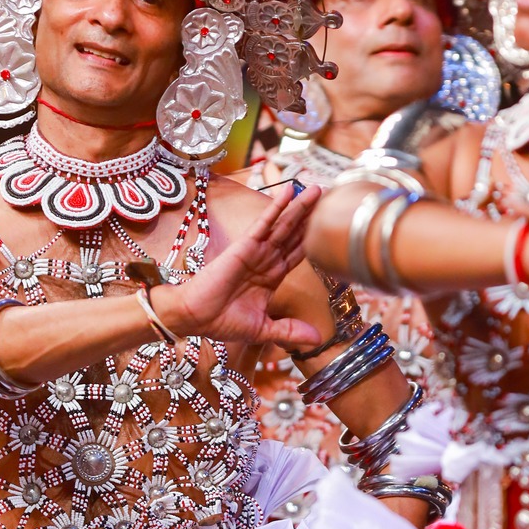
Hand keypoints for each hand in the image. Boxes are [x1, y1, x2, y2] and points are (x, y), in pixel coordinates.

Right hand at [162, 183, 325, 350]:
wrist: (195, 318)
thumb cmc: (222, 322)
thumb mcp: (264, 328)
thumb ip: (290, 331)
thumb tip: (317, 339)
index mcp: (273, 277)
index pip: (299, 253)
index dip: (315, 239)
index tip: (333, 226)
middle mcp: (267, 260)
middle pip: (295, 234)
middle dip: (312, 216)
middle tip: (330, 196)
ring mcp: (256, 251)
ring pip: (283, 224)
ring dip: (299, 206)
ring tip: (316, 188)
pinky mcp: (244, 246)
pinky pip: (264, 223)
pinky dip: (276, 207)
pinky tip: (289, 192)